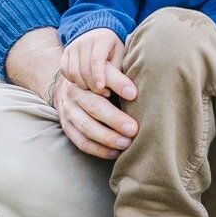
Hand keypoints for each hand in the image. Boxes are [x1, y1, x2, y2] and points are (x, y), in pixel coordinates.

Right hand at [54, 30, 137, 159]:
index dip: (118, 84)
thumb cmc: (102, 74)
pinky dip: (97, 149)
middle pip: (94, 105)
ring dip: (107, 137)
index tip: (134, 94)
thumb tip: (149, 74)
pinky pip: (80, 141)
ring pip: (86, 126)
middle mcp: (75, 90)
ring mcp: (68, 109)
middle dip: (115, 119)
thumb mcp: (112, 63)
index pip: (104, 76)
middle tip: (134, 129)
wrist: (69, 84)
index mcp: (87, 72)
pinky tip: (115, 153)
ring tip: (127, 144)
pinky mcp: (66, 125)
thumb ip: (124, 68)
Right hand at [61, 28, 124, 93]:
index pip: (97, 59)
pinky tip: (84, 83)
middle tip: (105, 93)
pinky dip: (73, 80)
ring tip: (96, 90)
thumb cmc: (113, 48)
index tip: (103, 88)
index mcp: (102, 38)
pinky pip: (66, 72)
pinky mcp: (65, 53)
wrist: (98, 33)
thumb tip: (130, 94)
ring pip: (73, 72)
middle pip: (84, 68)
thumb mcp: (121, 55)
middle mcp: (84, 40)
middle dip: (93, 85)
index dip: (99, 75)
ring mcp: (73, 46)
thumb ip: (120, 72)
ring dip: (84, 85)